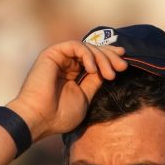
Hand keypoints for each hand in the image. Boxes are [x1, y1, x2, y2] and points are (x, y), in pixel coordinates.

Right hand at [6, 39, 128, 142]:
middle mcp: (66, 63)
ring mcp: (59, 57)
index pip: (95, 60)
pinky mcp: (52, 53)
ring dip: (102, 58)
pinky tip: (93, 70)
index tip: (125, 65)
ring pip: (87, 47)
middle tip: (123, 67)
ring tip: (110, 74)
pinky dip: (87, 55)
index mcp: (73, 74)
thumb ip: (94, 82)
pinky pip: (75, 46)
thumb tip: (107, 71)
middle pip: (93, 51)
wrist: (38, 118)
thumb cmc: (59, 115)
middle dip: (110, 57)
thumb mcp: (85, 98)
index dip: (110, 59)